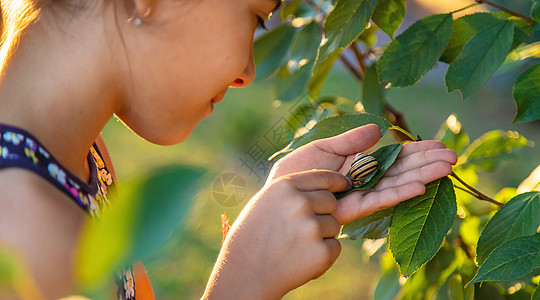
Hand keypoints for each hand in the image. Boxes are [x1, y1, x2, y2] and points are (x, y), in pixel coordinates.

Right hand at [203, 170, 349, 298]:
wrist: (245, 272)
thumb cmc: (254, 234)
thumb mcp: (267, 200)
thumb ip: (294, 190)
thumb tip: (327, 185)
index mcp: (286, 186)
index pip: (324, 177)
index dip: (336, 182)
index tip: (344, 185)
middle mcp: (300, 203)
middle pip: (331, 201)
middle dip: (323, 213)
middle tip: (301, 228)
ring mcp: (311, 228)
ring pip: (334, 225)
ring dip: (322, 235)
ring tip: (295, 245)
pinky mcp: (321, 252)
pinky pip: (335, 247)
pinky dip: (323, 254)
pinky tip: (300, 258)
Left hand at [268, 124, 457, 223]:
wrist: (275, 196)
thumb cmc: (294, 172)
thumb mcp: (322, 148)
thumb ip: (350, 141)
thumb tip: (379, 130)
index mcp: (358, 164)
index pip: (393, 157)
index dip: (416, 151)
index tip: (440, 145)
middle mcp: (363, 181)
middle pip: (401, 170)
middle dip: (426, 163)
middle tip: (454, 156)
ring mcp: (359, 196)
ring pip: (395, 184)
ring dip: (421, 176)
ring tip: (447, 167)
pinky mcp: (351, 211)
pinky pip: (379, 200)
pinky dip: (399, 193)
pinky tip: (420, 185)